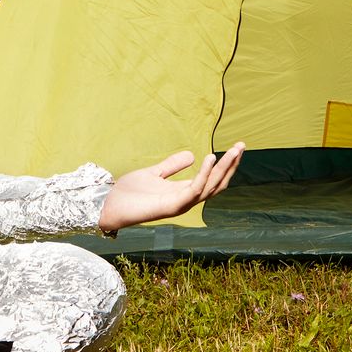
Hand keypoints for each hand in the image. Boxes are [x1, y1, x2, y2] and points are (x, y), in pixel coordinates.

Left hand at [97, 143, 244, 232]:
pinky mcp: (172, 206)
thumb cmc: (128, 192)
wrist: (109, 203)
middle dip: (231, 165)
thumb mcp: (153, 172)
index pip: (212, 180)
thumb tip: (192, 154)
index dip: (225, 165)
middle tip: (242, 145)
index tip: (236, 148)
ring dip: (224, 168)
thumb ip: (172, 165)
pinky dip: (204, 174)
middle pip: (217, 183)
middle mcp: (186, 200)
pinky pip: (195, 189)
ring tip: (234, 150)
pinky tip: (210, 158)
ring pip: (211, 186)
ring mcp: (181, 204)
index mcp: (183, 191)